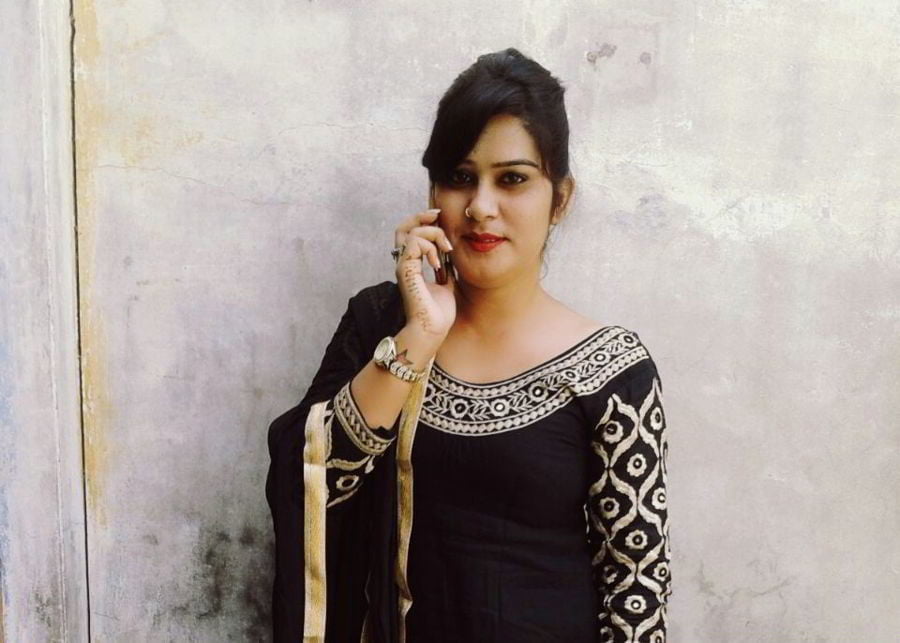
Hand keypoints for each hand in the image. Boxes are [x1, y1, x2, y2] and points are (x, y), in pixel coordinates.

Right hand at [394, 208, 456, 338]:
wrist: (433, 330)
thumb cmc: (438, 314)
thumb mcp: (446, 284)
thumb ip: (446, 269)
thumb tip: (452, 258)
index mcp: (412, 265)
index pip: (410, 234)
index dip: (423, 222)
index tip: (441, 218)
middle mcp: (404, 264)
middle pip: (403, 228)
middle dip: (421, 216)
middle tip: (438, 215)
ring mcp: (403, 267)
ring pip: (411, 232)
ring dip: (433, 234)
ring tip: (446, 250)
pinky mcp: (406, 272)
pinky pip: (413, 244)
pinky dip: (429, 247)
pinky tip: (437, 263)